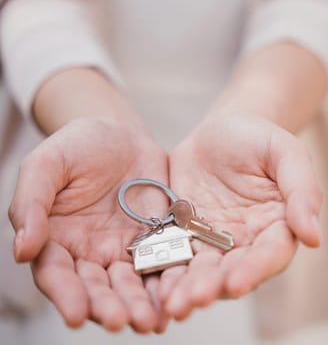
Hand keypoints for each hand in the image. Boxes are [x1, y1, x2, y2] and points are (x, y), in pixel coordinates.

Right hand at [8, 118, 169, 331]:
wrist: (120, 134)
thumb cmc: (77, 146)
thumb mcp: (46, 165)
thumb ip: (31, 203)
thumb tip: (23, 250)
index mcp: (57, 240)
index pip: (57, 275)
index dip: (66, 295)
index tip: (76, 316)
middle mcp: (90, 253)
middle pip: (98, 288)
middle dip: (108, 307)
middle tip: (119, 321)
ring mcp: (125, 250)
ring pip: (132, 284)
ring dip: (140, 304)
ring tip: (151, 321)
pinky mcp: (157, 241)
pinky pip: (164, 264)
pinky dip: (169, 283)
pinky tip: (176, 298)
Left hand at [159, 114, 321, 318]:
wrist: (220, 129)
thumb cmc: (259, 137)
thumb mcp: (286, 152)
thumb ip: (303, 190)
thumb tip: (314, 237)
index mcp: (277, 226)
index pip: (271, 254)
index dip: (255, 270)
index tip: (236, 283)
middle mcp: (246, 242)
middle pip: (232, 271)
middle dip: (213, 287)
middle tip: (193, 299)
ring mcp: (213, 241)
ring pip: (201, 271)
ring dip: (186, 288)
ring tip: (170, 304)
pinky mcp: (184, 235)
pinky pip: (174, 255)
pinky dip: (164, 271)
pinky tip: (152, 285)